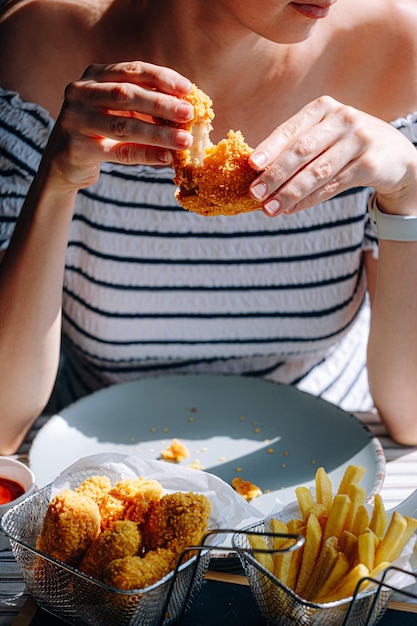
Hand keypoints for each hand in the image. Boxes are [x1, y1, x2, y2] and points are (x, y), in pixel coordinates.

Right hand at [43, 61, 193, 190]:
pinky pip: (118, 151)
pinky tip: (166, 158)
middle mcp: (81, 93)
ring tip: (184, 141)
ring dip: (158, 134)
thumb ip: (144, 107)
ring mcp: (76, 120)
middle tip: (188, 113)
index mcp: (94, 76)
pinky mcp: (78, 148)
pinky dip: (145, 155)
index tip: (187, 88)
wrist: (64, 162)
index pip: (132, 70)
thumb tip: (186, 112)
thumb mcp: (119, 112)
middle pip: (126, 95)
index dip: (161, 78)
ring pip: (124, 126)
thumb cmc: (101, 132)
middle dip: (161, 104)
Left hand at [249, 96, 416, 216]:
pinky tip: (292, 209)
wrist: (395, 155)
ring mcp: (359, 139)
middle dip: (275, 174)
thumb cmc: (345, 145)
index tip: (251, 165)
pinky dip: (310, 200)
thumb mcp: (324, 137)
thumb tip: (257, 174)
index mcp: (323, 108)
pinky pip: (333, 185)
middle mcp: (342, 118)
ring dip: (289, 193)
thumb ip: (295, 149)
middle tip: (255, 193)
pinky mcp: (370, 163)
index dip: (270, 147)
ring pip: (317, 171)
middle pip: (302, 150)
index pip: (291, 129)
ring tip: (270, 209)